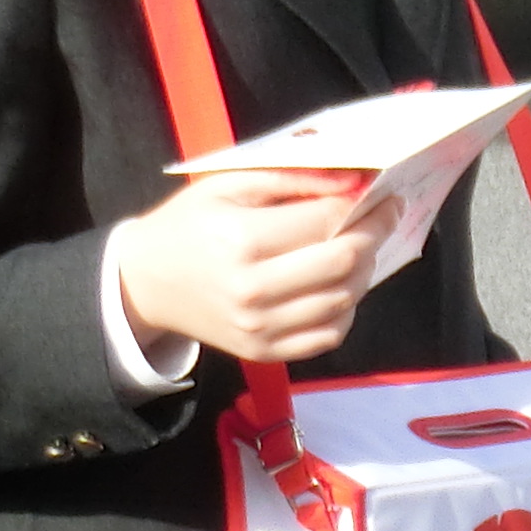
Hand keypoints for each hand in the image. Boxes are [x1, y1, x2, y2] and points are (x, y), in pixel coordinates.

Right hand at [112, 170, 393, 365]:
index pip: (327, 221)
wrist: (145, 284)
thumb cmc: (189, 225)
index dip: (365, 205)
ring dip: (366, 270)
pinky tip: (339, 285)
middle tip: (385, 216)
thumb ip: (290, 178)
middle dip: (375, 234)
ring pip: (345, 300)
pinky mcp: (265, 352)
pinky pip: (329, 335)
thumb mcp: (227, 185)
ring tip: (363, 247)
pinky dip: (347, 309)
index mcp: (243, 240)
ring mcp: (261, 327)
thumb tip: (352, 180)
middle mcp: (254, 289)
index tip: (384, 192)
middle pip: (345, 262)